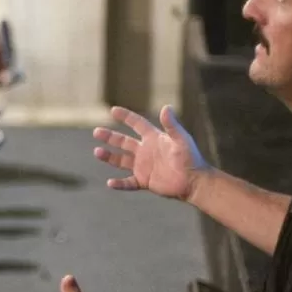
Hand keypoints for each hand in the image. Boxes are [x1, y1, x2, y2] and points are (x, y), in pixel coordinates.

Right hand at [93, 105, 208, 200]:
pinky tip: (110, 183)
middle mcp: (146, 151)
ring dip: (109, 157)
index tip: (113, 110)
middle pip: (123, 142)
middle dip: (110, 137)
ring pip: (121, 161)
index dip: (126, 117)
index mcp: (154, 138)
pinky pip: (128, 182)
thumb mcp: (181, 139)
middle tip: (96, 132)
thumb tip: (166, 107)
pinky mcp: (145, 181)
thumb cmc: (190, 158)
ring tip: (97, 152)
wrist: (194, 181)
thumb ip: (171, 125)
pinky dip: (119, 184)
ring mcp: (144, 166)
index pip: (137, 124)